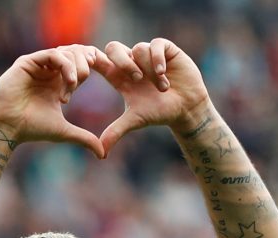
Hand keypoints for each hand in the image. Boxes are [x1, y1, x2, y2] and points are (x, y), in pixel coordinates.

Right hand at [0, 45, 105, 158]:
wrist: (7, 128)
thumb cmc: (31, 129)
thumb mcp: (64, 131)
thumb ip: (84, 138)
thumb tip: (103, 154)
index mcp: (58, 81)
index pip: (80, 62)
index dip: (93, 64)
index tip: (101, 76)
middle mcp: (49, 70)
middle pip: (76, 52)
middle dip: (85, 64)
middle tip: (82, 81)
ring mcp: (38, 64)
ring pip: (66, 51)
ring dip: (76, 67)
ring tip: (73, 86)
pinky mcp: (28, 62)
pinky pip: (53, 54)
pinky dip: (66, 65)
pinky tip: (70, 82)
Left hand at [95, 38, 211, 153]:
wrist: (186, 108)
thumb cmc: (160, 112)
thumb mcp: (135, 120)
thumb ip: (116, 131)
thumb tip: (100, 153)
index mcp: (119, 77)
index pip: (100, 61)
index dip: (93, 59)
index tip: (91, 65)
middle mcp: (131, 62)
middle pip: (113, 48)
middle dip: (123, 62)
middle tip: (136, 79)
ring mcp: (147, 54)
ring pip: (138, 49)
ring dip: (149, 70)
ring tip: (162, 88)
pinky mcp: (164, 49)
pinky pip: (155, 44)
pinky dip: (157, 59)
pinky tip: (163, 73)